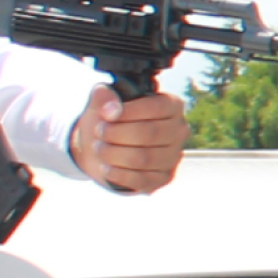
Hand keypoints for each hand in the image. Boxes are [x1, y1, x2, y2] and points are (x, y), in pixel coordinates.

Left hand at [69, 85, 187, 194]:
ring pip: (144, 159)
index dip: (128, 111)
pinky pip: (142, 180)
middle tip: (99, 132)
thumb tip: (110, 107)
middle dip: (118, 133)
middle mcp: (178, 131)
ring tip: (99, 149)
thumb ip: (103, 97)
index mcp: (172, 106)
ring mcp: (173, 156)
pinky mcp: (163, 178)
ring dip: (115, 154)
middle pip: (150, 134)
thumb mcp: (102, 103)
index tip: (104, 114)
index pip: (155, 107)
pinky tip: (105, 168)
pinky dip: (119, 174)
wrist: (106, 146)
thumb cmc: (110, 121)